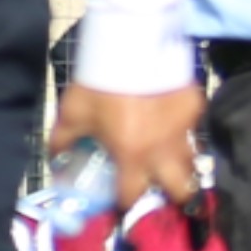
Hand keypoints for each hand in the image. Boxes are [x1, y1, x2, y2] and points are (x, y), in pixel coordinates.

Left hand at [58, 78, 206, 224]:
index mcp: (132, 155)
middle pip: (181, 190)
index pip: (132, 196)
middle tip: (158, 189)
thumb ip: (63, 139)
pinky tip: (168, 122)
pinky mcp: (195, 107)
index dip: (123, 204)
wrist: (132, 45)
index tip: (120, 205)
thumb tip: (55, 157)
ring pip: (191, 161)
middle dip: (172, 197)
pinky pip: (192, 129)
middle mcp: (163, 150)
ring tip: (166, 161)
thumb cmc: (99, 83)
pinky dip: (181, 131)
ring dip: (179, 166)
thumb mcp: (73, 113)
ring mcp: (184, 129)